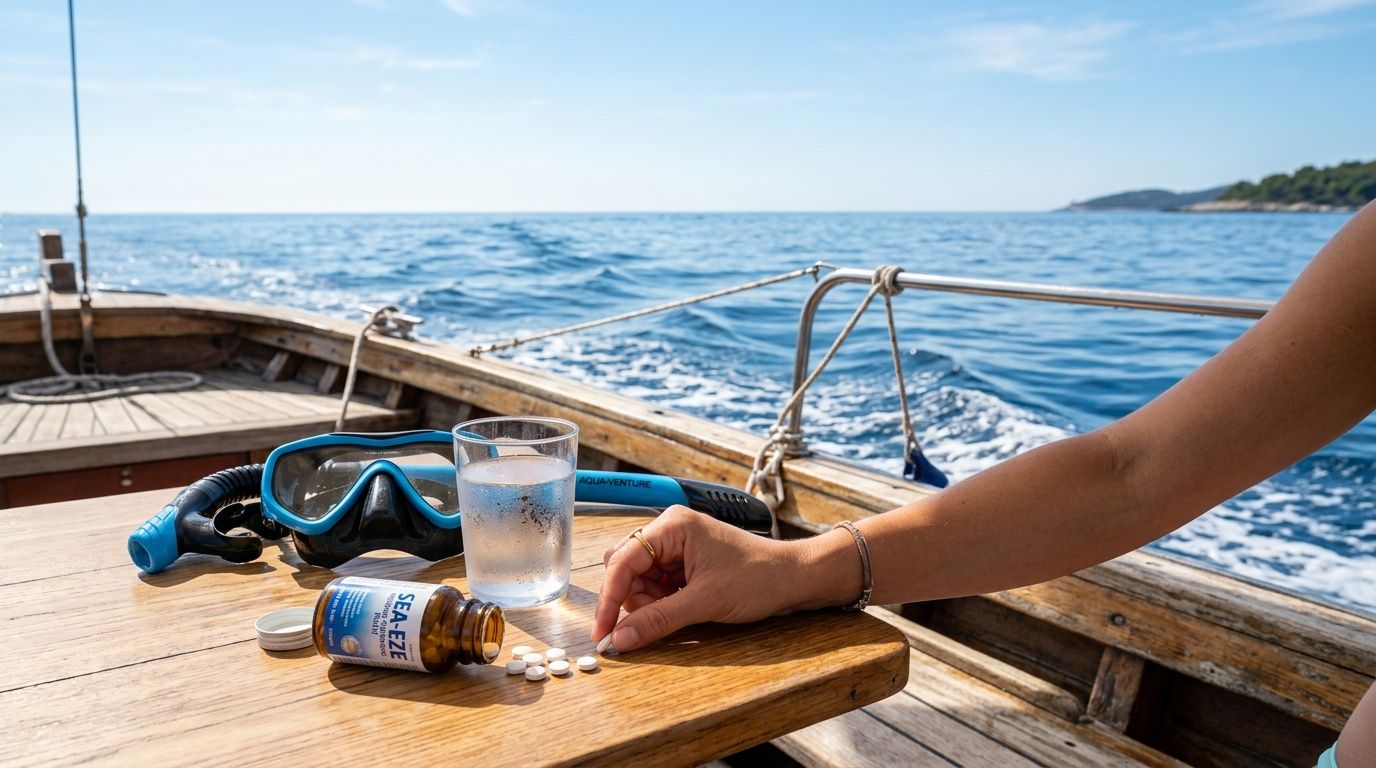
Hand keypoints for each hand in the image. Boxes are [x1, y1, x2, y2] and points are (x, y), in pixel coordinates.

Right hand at [591, 505, 849, 651]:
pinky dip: (662, 603)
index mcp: (672, 526)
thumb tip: (620, 638)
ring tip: (681, 611)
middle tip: (652, 623)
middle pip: (626, 569)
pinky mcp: (684, 563)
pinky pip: (656, 585)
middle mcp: (669, 531)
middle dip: (634, 600)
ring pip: (639, 580)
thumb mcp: (704, 602)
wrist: (794, 579)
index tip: (603, 631)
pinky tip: (684, 609)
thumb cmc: (757, 578)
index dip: (609, 598)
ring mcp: (676, 546)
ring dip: (649, 604)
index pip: (622, 561)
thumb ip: (658, 619)